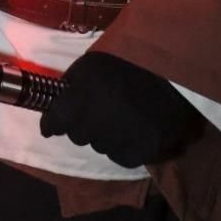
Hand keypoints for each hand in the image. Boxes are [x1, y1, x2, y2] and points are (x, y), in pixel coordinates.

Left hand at [38, 52, 198, 167]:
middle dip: (82, 126)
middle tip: (96, 114)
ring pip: (101, 148)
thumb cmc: (125, 62)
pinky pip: (123, 157)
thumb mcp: (89, 65)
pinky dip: (125, 147)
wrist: (170, 70)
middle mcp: (99, 121)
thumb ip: (70, 87)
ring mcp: (123, 139)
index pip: (56, 120)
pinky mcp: (146, 151)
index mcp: (83, 96)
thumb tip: (55, 107)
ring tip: (119, 119)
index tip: (51, 126)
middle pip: (78, 136)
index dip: (52, 123)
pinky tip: (133, 131)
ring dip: (104, 137)